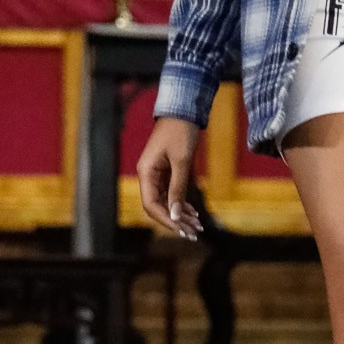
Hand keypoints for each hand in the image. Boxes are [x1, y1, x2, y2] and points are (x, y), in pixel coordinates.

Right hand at [136, 117, 204, 239]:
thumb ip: (178, 189)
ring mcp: (157, 174)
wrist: (184, 110)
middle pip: (158, 206)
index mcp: (146, 173)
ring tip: (197, 226)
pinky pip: (171, 193)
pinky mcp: (166, 171)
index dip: (167, 220)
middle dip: (176, 221)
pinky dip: (182, 203)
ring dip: (181, 214)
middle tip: (194, 233)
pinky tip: (194, 212)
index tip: (183, 230)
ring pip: (166, 201)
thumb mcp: (182, 161)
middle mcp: (148, 175)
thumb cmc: (181, 132)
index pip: (151, 205)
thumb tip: (176, 215)